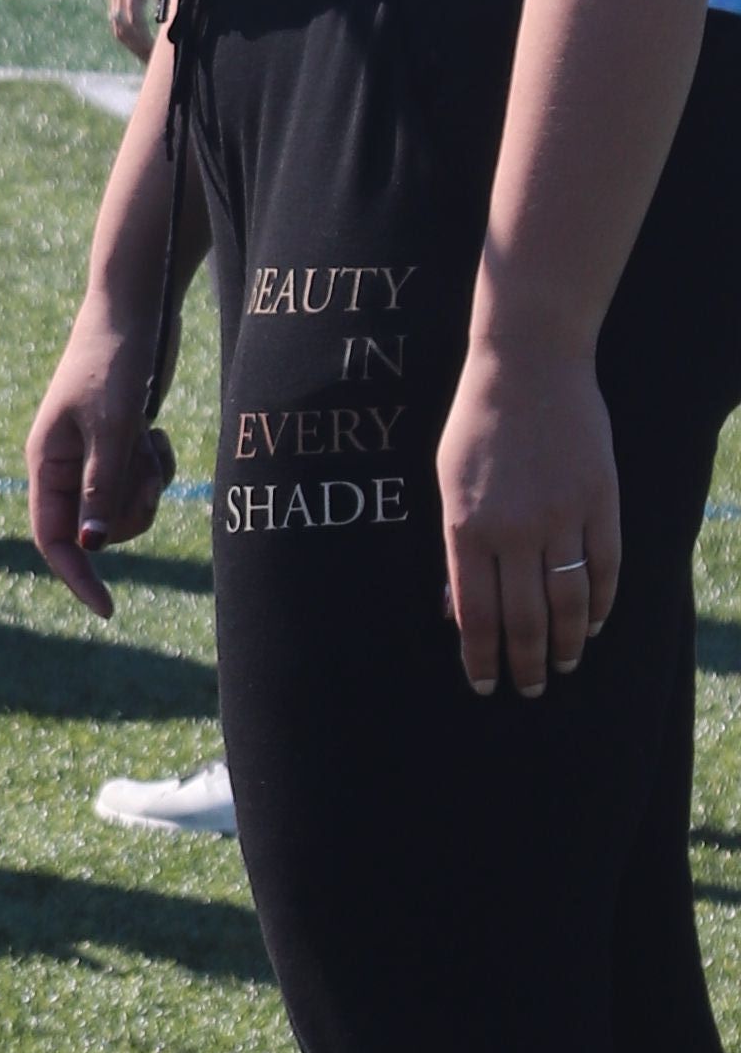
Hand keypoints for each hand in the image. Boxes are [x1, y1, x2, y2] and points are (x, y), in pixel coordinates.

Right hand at [26, 297, 172, 619]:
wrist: (135, 306)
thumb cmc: (115, 360)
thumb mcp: (114, 425)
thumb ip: (103, 485)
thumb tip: (94, 545)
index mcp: (47, 462)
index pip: (53, 538)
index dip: (77, 576)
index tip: (108, 609)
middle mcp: (66, 465)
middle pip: (97, 528)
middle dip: (127, 511)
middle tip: (144, 471)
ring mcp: (95, 456)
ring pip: (124, 507)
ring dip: (147, 486)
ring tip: (151, 443)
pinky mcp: (122, 444)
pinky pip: (143, 482)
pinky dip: (157, 466)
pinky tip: (157, 432)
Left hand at [439, 316, 618, 694]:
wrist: (529, 364)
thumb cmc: (477, 424)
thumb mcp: (447, 485)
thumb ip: (456, 548)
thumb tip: (457, 610)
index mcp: (467, 529)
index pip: (474, 616)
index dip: (480, 658)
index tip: (484, 685)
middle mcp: (514, 530)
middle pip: (523, 619)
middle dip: (526, 663)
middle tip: (531, 688)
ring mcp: (562, 516)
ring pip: (569, 601)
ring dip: (568, 643)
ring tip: (565, 665)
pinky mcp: (600, 500)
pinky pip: (605, 566)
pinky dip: (602, 601)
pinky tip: (595, 621)